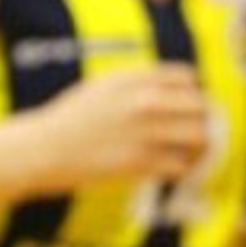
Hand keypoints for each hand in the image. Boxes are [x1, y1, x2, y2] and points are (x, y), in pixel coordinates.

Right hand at [16, 64, 210, 194]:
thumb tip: (177, 85)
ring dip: (198, 145)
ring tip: (189, 151)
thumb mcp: (104, 85)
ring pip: (198, 136)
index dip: (193, 92)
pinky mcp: (141, 163)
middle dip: (201, 118)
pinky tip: (173, 167)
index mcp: (135, 80)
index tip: (190, 104)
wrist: (44, 149)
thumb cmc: (73, 117)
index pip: (188, 78)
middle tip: (196, 130)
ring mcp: (145, 133)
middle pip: (200, 106)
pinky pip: (182, 165)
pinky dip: (182, 168)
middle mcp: (144, 103)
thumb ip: (139, 82)